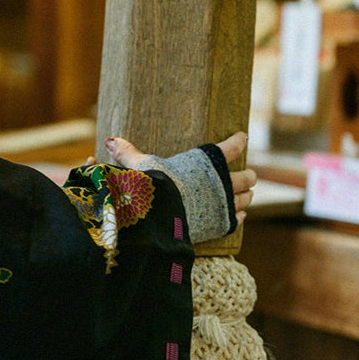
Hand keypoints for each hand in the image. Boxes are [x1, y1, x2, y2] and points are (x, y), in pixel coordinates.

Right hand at [106, 131, 256, 217]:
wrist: (166, 217)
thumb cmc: (156, 187)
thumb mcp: (142, 166)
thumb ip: (129, 153)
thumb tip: (110, 139)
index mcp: (207, 162)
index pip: (229, 147)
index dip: (237, 140)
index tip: (242, 136)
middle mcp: (222, 182)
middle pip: (245, 176)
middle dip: (247, 175)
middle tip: (249, 174)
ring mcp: (225, 203)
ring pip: (246, 197)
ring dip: (247, 194)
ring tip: (248, 194)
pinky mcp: (222, 223)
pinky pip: (238, 218)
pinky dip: (240, 215)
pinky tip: (240, 215)